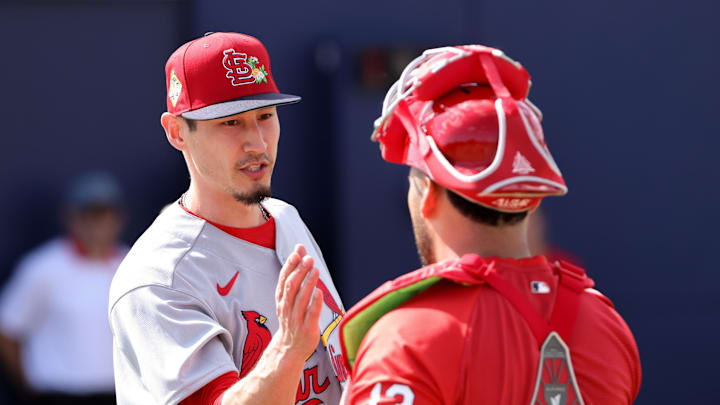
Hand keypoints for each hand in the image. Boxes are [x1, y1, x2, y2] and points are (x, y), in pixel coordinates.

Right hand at [274, 244, 322, 361]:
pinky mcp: (307, 329)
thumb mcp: (291, 295)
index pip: (283, 279)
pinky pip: (310, 315)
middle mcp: (286, 308)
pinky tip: (319, 292)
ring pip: (300, 300)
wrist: (290, 348)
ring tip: (315, 270)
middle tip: (309, 259)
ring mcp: (296, 319)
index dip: (289, 266)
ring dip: (307, 284)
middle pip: (290, 287)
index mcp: (282, 299)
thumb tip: (300, 247)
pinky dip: (314, 303)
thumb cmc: (293, 316)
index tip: (297, 252)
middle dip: (299, 272)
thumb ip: (296, 271)